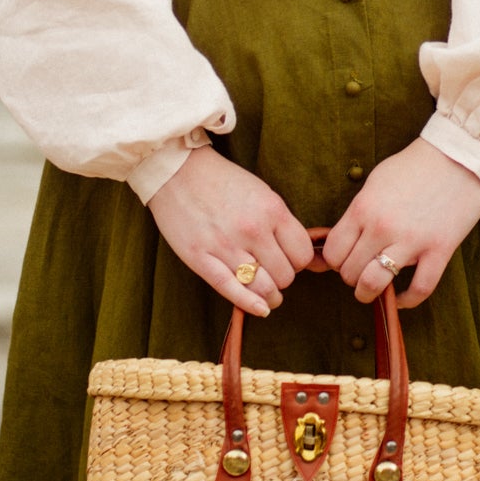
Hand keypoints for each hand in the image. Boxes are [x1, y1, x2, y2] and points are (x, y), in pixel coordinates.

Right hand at [146, 145, 315, 316]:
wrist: (177, 170)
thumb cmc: (222, 181)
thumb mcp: (261, 192)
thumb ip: (279, 222)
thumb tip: (298, 253)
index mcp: (272, 209)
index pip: (302, 253)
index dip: (298, 261)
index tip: (289, 260)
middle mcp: (253, 230)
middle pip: (285, 275)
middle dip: (283, 277)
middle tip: (274, 272)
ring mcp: (227, 246)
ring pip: (263, 288)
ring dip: (270, 295)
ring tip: (269, 294)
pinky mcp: (201, 259)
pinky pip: (232, 290)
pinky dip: (251, 305)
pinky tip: (261, 309)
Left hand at [321, 137, 479, 307]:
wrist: (458, 157)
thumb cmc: (414, 167)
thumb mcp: (375, 182)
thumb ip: (358, 212)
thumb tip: (343, 239)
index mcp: (363, 208)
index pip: (333, 252)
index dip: (335, 262)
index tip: (345, 260)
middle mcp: (382, 227)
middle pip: (349, 272)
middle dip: (351, 277)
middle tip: (361, 271)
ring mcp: (411, 241)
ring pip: (373, 284)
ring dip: (369, 293)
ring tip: (373, 289)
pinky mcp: (439, 250)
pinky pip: (418, 289)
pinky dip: (406, 300)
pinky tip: (401, 297)